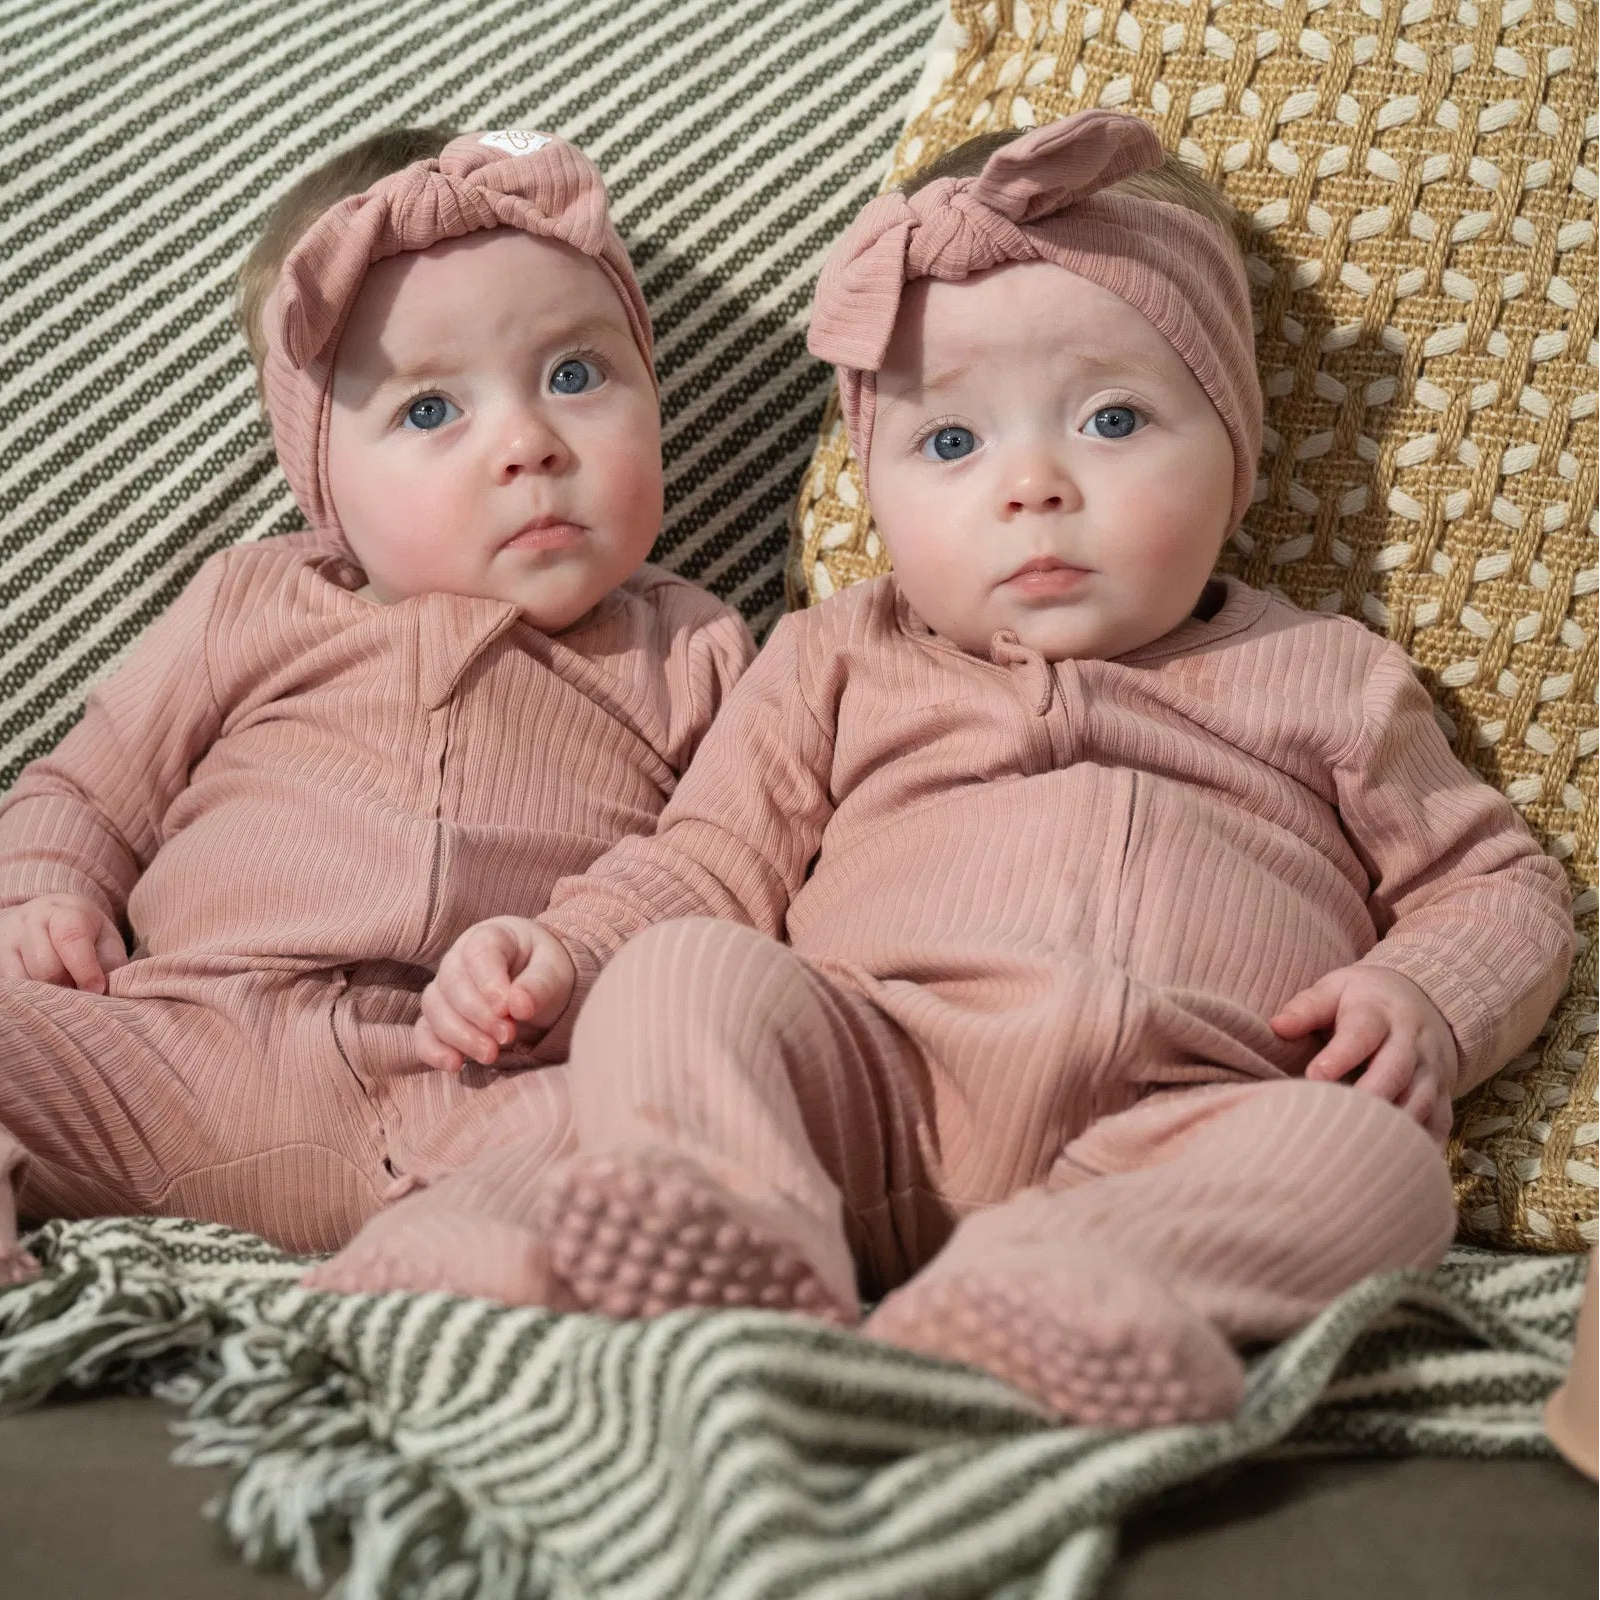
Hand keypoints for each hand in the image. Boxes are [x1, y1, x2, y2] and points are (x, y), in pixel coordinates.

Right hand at [0, 893, 127, 992]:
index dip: (85, 969)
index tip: (97, 989)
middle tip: (81, 989)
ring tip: (64, 987)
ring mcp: (8, 940)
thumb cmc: (85, 934)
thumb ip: (110, 963)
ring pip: (26, 981)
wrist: (43, 918)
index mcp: (64, 911)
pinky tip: (46, 989)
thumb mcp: (105, 940)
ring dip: (50, 993)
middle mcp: (29, 922)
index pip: (70, 939)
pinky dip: (32, 996)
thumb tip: (105, 993)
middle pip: (47, 968)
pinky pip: (13, 988)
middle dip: (69, 985)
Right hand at [416, 916, 576, 1071]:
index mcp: (491, 937)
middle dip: (479, 1015)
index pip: (478, 953)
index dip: (488, 981)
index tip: (507, 1009)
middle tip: (509, 1036)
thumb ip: (538, 986)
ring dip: (460, 1035)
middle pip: (453, 983)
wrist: (535, 987)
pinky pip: (423, 1032)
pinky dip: (433, 1050)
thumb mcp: (553, 973)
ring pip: (435, 1008)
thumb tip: (518, 1006)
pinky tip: (454, 1065)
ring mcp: (444, 988)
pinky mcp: (438, 1018)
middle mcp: (458, 959)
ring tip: (491, 1054)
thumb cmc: (543, 972)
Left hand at [1270, 965, 1455, 1143]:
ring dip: (1394, 1126)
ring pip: (1420, 1101)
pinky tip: (1401, 1167)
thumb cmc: (1363, 1000)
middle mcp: (1411, 1042)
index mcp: (1378, 1012)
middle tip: (1338, 1119)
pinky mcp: (1444, 1094)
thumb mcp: (1334, 989)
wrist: (1423, 999)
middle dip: (1370, 1096)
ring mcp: (1431, 1070)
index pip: (1362, 1032)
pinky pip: (1440, 1124)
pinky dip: (1425, 1146)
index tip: (1315, 1075)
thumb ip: (1306, 1008)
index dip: (1341, 1055)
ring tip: (1360, 1149)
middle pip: (1395, 1071)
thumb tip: (1277, 1027)